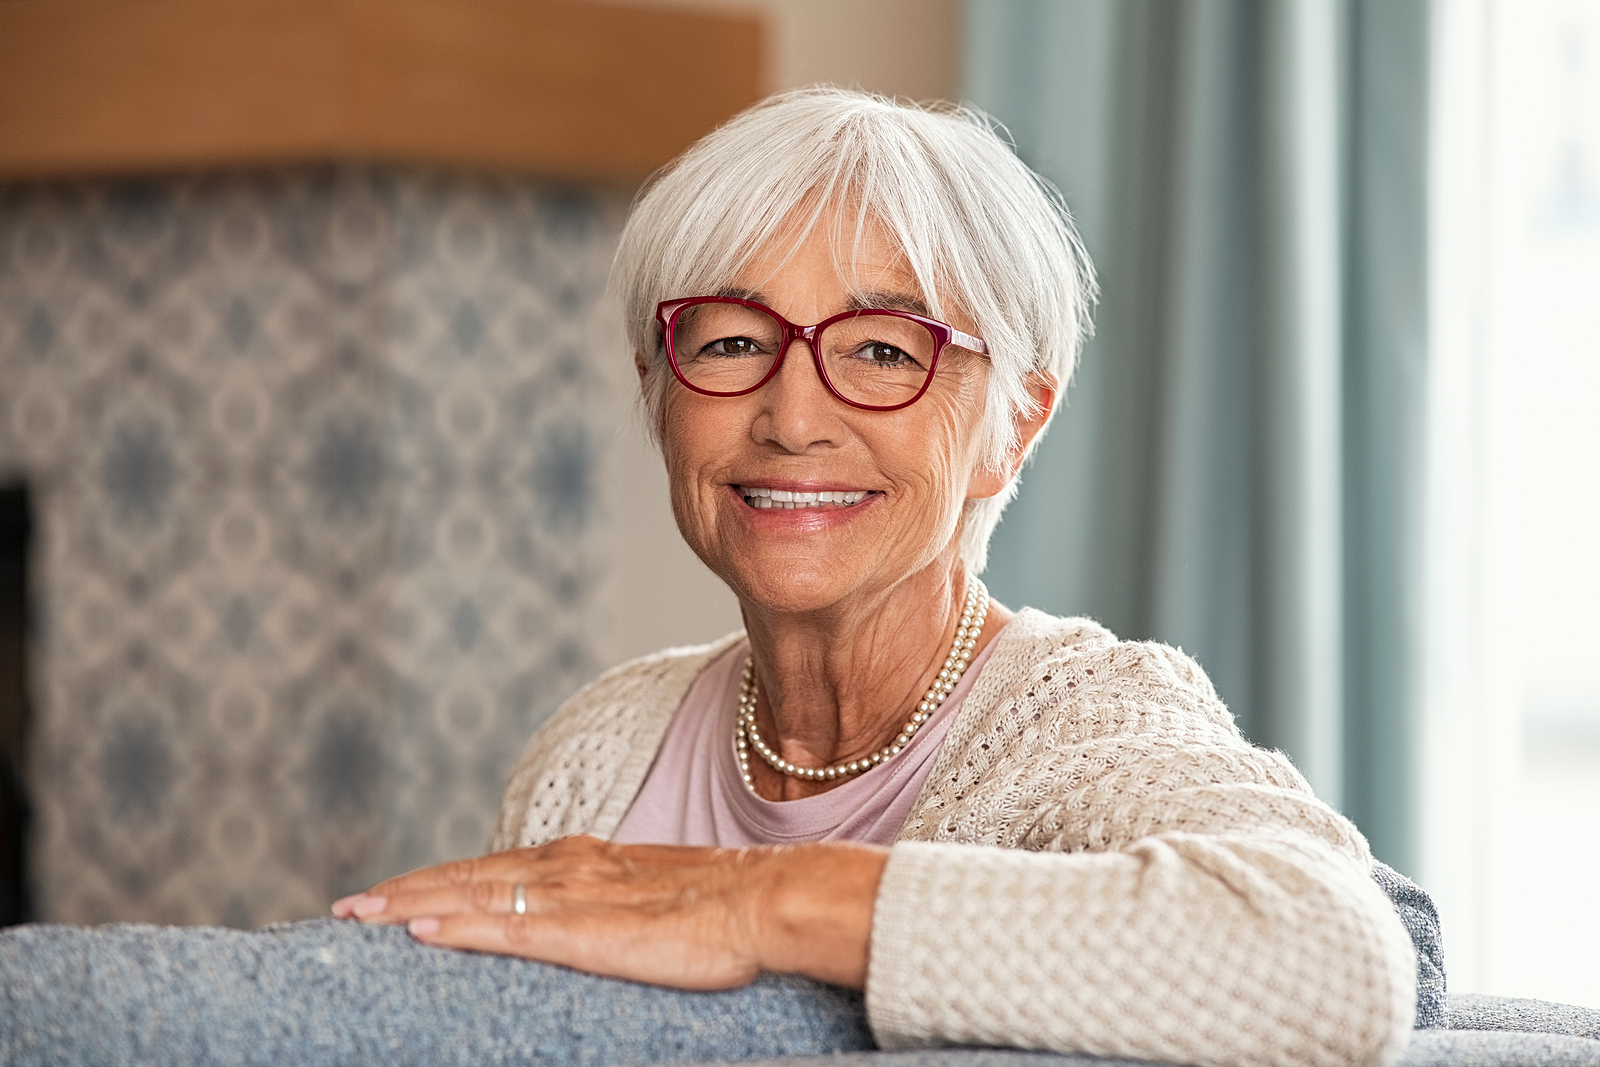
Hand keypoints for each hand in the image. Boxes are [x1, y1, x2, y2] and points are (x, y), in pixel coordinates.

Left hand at [330, 835, 888, 989]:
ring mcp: (575, 896)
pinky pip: (510, 929)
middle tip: (346, 911)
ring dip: (413, 905)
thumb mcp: (653, 898)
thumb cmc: (726, 906)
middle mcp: (569, 867)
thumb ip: (612, 905)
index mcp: (585, 859)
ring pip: (475, 894)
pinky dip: (460, 928)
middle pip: (468, 876)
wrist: (770, 899)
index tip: (390, 898)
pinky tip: (423, 936)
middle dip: (404, 892)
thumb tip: (593, 925)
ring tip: (361, 920)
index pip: (493, 868)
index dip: (438, 881)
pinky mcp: (589, 931)